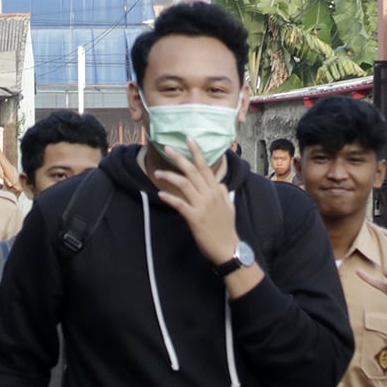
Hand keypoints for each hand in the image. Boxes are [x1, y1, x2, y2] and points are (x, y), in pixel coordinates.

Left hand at [153, 143, 238, 264]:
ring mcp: (202, 206)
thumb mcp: (229, 206)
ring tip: (157, 173)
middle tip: (167, 148)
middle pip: (192, 171)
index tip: (189, 139)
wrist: (228, 247)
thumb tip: (219, 184)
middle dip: (179, 158)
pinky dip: (169, 198)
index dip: (196, 152)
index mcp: (216, 191)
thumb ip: (223, 193)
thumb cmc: (227, 228)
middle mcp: (209, 195)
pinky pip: (180, 204)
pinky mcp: (195, 218)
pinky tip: (160, 194)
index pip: (205, 166)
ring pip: (184, 184)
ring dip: (169, 177)